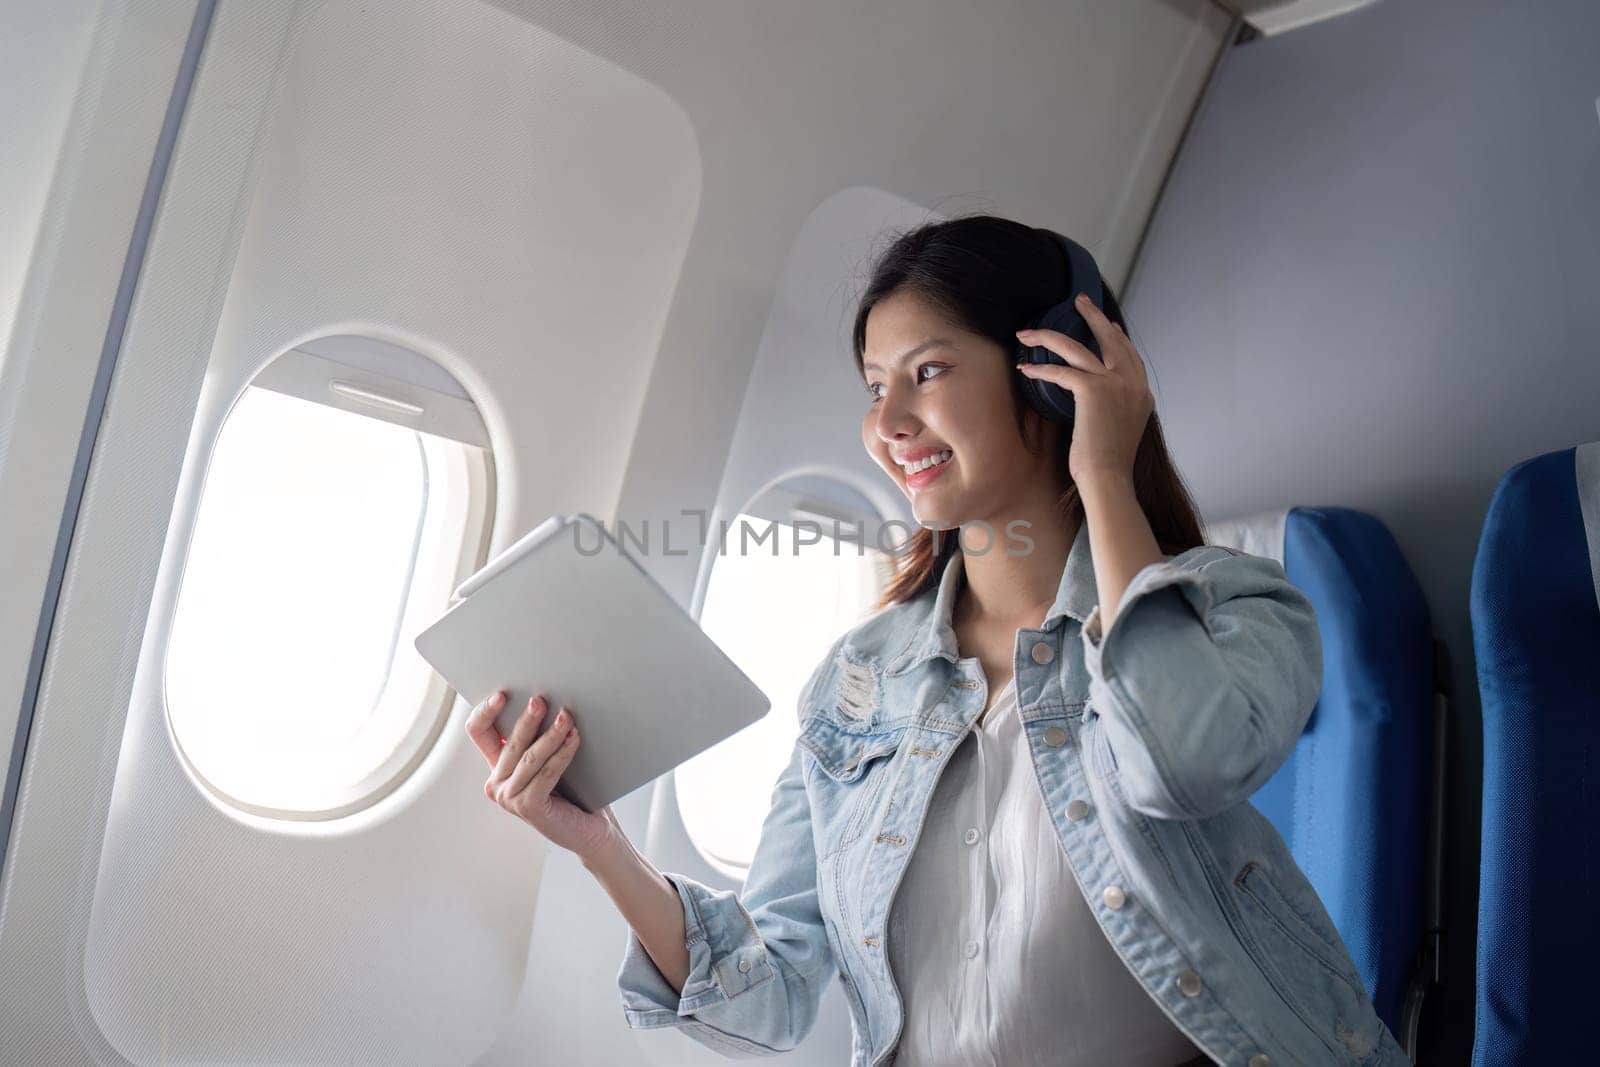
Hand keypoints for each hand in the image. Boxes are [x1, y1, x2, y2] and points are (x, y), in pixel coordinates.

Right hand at [465, 691, 616, 860]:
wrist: (590, 828)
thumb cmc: (573, 790)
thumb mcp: (549, 758)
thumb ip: (540, 737)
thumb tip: (548, 700)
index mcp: (497, 766)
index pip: (478, 732)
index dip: (486, 712)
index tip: (503, 694)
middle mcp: (497, 782)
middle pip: (509, 743)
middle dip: (527, 719)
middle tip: (541, 700)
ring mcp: (509, 798)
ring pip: (529, 757)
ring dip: (551, 735)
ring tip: (566, 718)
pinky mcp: (528, 807)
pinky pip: (546, 773)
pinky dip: (562, 754)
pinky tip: (574, 739)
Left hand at [1015, 292, 1153, 486]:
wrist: (1109, 479)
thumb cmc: (1108, 465)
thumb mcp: (1118, 431)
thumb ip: (1113, 410)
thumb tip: (1097, 404)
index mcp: (1142, 394)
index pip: (1131, 356)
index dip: (1118, 338)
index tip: (1109, 325)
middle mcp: (1133, 383)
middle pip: (1111, 338)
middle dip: (1093, 316)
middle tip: (1080, 300)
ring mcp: (1115, 384)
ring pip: (1079, 346)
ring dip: (1050, 335)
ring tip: (1031, 330)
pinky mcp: (1093, 390)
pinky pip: (1061, 370)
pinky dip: (1040, 368)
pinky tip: (1025, 367)